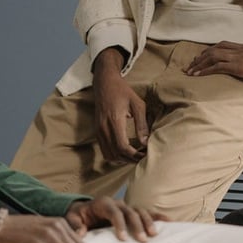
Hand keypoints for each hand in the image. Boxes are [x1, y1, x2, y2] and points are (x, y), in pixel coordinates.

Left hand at [65, 196, 165, 242]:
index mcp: (103, 203)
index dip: (119, 224)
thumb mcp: (72, 218)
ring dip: (148, 222)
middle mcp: (117, 203)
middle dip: (137, 225)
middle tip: (142, 240)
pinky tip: (169, 222)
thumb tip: (80, 232)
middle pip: (130, 212)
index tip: (123, 238)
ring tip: (153, 235)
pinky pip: (147, 213)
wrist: (84, 211)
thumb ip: (74, 224)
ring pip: (140, 211)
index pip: (114, 211)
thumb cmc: (78, 216)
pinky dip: (158, 217)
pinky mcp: (133, 212)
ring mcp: (127, 207)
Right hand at [92, 48, 149, 163]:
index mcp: (115, 120)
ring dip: (123, 159)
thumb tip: (145, 143)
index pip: (122, 147)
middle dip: (131, 159)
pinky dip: (115, 155)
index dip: (134, 155)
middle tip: (143, 156)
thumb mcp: (137, 104)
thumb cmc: (123, 91)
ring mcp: (99, 130)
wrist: (105, 83)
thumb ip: (142, 124)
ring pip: (109, 155)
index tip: (145, 154)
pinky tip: (126, 151)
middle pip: (116, 154)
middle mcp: (104, 128)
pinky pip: (105, 150)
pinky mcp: (97, 131)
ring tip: (136, 155)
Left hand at [185, 37, 242, 78]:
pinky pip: (217, 67)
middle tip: (189, 66)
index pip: (221, 46)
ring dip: (198, 64)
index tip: (200, 57)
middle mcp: (238, 50)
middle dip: (199, 59)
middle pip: (213, 50)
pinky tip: (197, 75)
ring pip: (211, 57)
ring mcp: (237, 57)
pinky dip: (204, 70)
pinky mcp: (238, 66)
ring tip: (189, 72)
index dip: (209, 51)